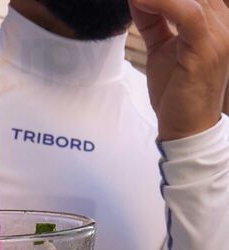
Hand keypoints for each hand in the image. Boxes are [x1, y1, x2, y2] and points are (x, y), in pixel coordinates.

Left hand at [129, 0, 228, 139]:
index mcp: (216, 19)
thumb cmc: (176, 93)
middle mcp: (223, 23)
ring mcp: (219, 35)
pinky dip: (161, 3)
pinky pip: (187, 13)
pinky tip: (138, 1)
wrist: (186, 129)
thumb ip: (153, 19)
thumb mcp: (161, 47)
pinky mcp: (206, 49)